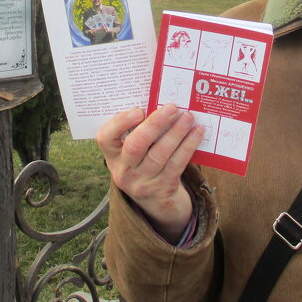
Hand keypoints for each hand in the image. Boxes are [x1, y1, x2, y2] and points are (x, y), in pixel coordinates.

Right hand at [96, 105, 202, 242]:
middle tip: (172, 108)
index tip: (139, 110)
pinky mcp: (163, 188)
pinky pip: (176, 164)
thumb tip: (159, 102)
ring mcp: (143, 182)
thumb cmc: (143, 161)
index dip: (121, 122)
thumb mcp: (130, 150)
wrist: (154, 199)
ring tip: (188, 117)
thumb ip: (137, 130)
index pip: (105, 138)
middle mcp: (123, 171)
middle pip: (136, 145)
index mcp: (112, 155)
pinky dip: (188, 146)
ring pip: (160, 154)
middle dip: (155, 124)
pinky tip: (197, 132)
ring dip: (176, 133)